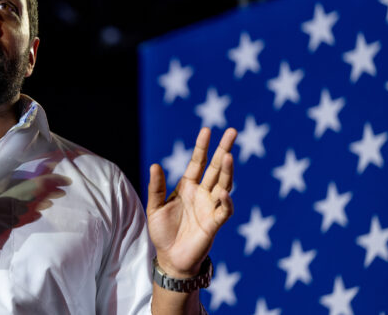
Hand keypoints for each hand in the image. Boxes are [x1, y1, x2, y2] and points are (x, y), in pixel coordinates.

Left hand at [147, 127, 236, 277]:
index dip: (202, 147)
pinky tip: (224, 192)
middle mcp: (202, 193)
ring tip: (228, 155)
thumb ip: (156, 187)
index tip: (207, 130)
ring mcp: (210, 207)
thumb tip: (155, 164)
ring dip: (227, 171)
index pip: (198, 162)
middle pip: (216, 168)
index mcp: (188, 186)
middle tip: (233, 131)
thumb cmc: (163, 232)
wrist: (170, 258)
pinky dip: (226, 201)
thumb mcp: (155, 207)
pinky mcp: (214, 223)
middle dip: (224, 150)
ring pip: (223, 184)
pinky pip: (224, 210)